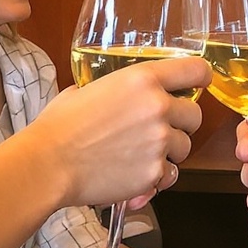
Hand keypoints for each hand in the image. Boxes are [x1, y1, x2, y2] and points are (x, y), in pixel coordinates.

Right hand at [30, 57, 205, 210]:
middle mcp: (158, 107)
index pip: (195, 70)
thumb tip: (118, 94)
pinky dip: (157, 177)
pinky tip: (136, 174)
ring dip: (169, 152)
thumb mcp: (86, 90)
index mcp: (142, 79)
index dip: (200, 78)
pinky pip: (170, 174)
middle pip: (195, 115)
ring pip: (184, 148)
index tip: (198, 84)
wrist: (48, 164)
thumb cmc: (59, 126)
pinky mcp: (154, 172)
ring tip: (141, 155)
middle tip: (160, 130)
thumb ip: (115, 90)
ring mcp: (159, 141)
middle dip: (181, 124)